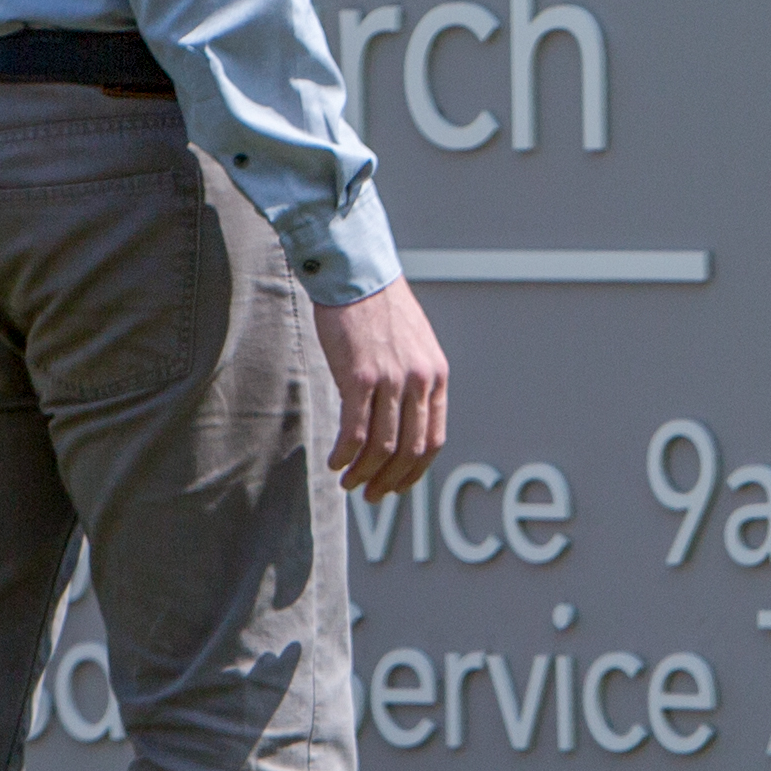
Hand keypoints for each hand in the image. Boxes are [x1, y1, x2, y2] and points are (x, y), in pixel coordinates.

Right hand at [318, 278, 450, 497]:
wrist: (356, 276)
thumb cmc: (378, 311)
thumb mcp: (413, 347)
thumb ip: (412, 382)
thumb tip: (400, 421)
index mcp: (436, 376)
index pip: (434, 438)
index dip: (415, 471)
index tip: (397, 485)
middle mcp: (420, 381)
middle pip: (411, 450)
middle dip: (389, 480)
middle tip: (369, 494)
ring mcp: (392, 380)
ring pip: (382, 446)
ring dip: (363, 472)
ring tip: (348, 482)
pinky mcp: (360, 377)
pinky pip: (355, 431)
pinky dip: (345, 455)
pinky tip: (334, 462)